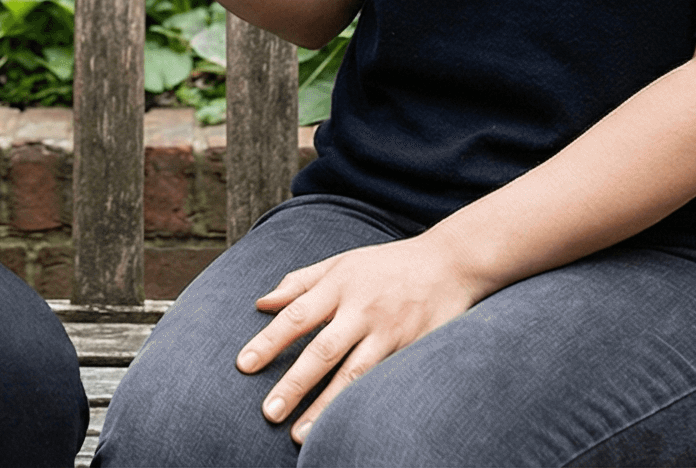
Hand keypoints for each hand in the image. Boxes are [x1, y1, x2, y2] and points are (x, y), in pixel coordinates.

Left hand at [236, 237, 485, 443]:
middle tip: (268, 413)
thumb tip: (261, 303)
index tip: (244, 365)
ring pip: (354, 374)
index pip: (296, 316)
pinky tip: (347, 425)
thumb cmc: (388, 264)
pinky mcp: (414, 349)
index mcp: (339, 286)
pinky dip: (363, 403)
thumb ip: (300, 282)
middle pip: (322, 351)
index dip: (268, 340)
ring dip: (326, 407)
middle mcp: (362, 309)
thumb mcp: (342, 262)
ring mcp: (390, 332)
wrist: (451, 262)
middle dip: (294, 384)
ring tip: (301, 434)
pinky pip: (384, 381)